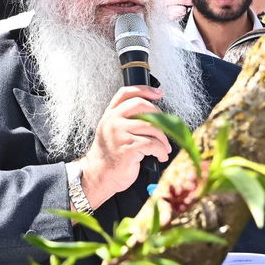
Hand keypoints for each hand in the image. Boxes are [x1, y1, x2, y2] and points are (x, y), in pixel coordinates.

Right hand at [79, 85, 170, 207]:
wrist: (99, 175)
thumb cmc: (111, 155)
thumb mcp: (113, 131)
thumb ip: (126, 119)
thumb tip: (154, 114)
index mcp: (110, 114)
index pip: (127, 93)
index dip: (145, 90)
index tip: (159, 93)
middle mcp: (113, 120)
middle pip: (143, 106)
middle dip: (159, 117)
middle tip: (165, 129)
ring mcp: (119, 133)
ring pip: (151, 127)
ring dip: (163, 139)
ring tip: (164, 148)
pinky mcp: (128, 148)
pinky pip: (152, 144)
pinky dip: (161, 151)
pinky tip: (160, 156)